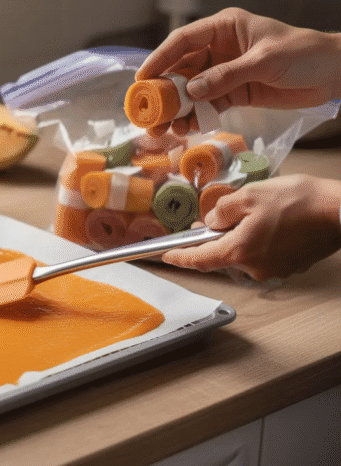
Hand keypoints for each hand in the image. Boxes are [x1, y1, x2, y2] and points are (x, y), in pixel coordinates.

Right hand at [137, 7, 340, 135]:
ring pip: (191, 90)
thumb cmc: (304, 54)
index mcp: (225, 28)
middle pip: (181, 68)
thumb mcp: (264, 60)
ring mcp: (224, 72)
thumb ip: (226, 75)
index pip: (183, 41)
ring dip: (177, 109)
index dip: (160, 58)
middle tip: (149, 111)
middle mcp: (219, 49)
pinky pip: (206, 105)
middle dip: (164, 90)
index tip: (143, 79)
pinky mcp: (232, 92)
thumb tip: (191, 91)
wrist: (332, 73)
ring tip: (165, 128)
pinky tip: (186, 128)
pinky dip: (196, 116)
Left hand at [162, 174, 340, 280]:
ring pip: (246, 253)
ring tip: (256, 212)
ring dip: (242, 236)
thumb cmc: (299, 201)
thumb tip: (212, 222)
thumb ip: (223, 210)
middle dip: (217, 237)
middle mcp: (255, 267)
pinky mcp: (292, 266)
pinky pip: (266, 254)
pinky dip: (262, 240)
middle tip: (215, 218)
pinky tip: (273, 221)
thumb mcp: (250, 196)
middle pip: (224, 254)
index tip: (166, 255)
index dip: (180, 257)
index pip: (200, 259)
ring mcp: (275, 269)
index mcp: (239, 251)